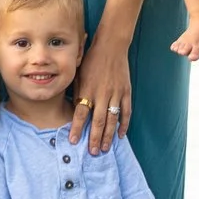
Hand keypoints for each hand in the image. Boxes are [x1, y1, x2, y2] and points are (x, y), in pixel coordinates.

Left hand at [71, 37, 131, 151]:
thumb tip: (76, 109)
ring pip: (112, 120)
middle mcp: (101, 94)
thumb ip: (78, 92)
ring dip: (108, 136)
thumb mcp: (79, 74)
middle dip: (93, 138)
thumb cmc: (91, 59)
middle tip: (92, 152)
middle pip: (97, 121)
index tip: (72, 141)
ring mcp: (115, 93)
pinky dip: (124, 124)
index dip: (76, 128)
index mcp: (88, 89)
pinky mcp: (126, 92)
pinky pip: (126, 112)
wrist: (111, 45)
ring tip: (104, 148)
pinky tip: (121, 135)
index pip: (80, 113)